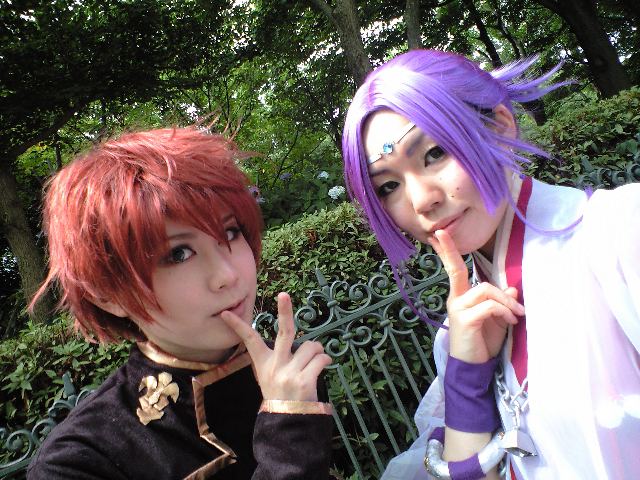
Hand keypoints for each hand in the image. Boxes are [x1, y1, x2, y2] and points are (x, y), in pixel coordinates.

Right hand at [221, 292, 331, 401]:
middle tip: (284, 295)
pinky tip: (323, 365)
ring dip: (317, 351)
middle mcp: (276, 366)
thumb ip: (279, 357)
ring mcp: (290, 373)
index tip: (227, 313)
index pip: (250, 340)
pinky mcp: (305, 381)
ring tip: (313, 361)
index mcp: (264, 363)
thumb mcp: (269, 376)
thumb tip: (300, 341)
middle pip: (284, 332)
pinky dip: (325, 360)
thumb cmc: (281, 394)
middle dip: (284, 311)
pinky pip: (321, 359)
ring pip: (311, 346)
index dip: (238, 326)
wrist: (286, 422)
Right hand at [429, 230, 523, 362]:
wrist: (472, 368)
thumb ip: (501, 303)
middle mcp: (455, 300)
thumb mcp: (496, 320)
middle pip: (466, 274)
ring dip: (505, 303)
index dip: (447, 251)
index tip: (438, 234)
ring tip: (515, 317)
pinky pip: (489, 306)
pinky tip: (509, 322)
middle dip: (473, 270)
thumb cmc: (481, 343)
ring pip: (485, 290)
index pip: (452, 269)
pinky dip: (504, 312)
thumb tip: (511, 290)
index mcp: (460, 297)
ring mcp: (458, 309)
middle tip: (485, 277)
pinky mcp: (465, 320)